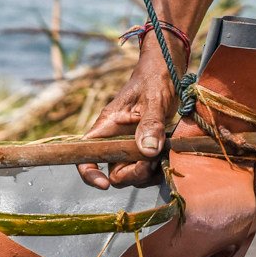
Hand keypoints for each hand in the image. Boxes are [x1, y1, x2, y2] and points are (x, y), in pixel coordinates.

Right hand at [77, 58, 177, 189]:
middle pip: (115, 174)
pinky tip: (170, 154)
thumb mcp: (153, 99)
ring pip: (134, 175)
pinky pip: (149, 169)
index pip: (85, 156)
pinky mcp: (147, 149)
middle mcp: (115, 141)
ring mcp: (132, 147)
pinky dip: (159, 168)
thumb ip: (150, 124)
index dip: (90, 174)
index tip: (104, 184)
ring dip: (150, 172)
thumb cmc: (154, 79)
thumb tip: (148, 151)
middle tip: (153, 160)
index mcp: (107, 127)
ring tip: (164, 152)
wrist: (169, 73)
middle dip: (134, 174)